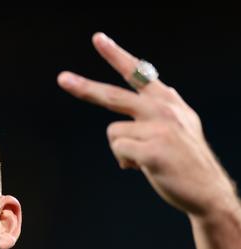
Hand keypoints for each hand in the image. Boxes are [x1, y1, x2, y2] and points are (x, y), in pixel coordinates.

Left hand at [57, 32, 238, 217]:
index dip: (117, 55)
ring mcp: (159, 128)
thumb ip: (163, 108)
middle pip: (113, 95)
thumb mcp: (181, 125)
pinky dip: (125, 161)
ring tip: (144, 159)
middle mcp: (163, 109)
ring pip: (113, 133)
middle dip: (84, 87)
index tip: (98, 39)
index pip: (138, 73)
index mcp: (167, 101)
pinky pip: (119, 150)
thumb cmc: (186, 161)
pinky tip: (145, 167)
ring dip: (122, 150)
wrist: (206, 189)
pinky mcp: (153, 149)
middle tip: (62, 79)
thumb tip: (159, 92)